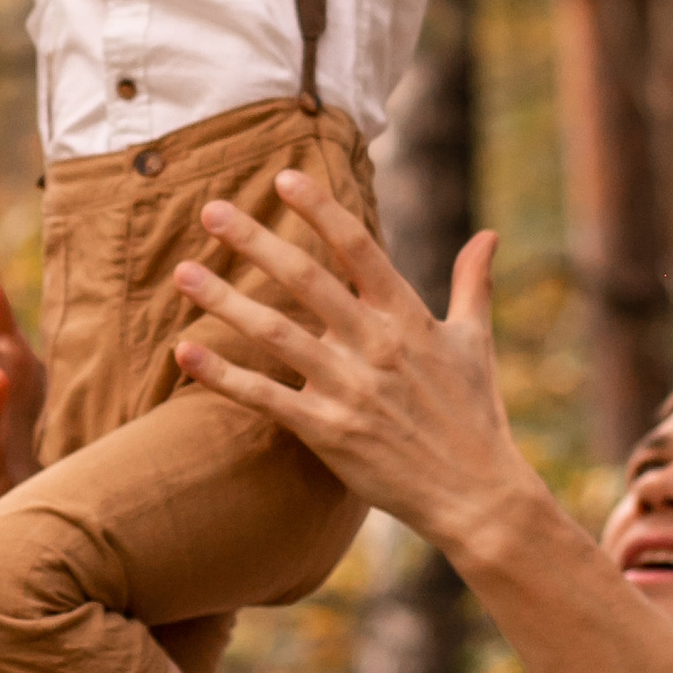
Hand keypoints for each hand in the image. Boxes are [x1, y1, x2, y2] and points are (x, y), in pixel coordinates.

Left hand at [171, 171, 543, 556]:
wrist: (475, 494)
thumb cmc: (474, 415)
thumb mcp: (477, 341)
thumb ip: (473, 282)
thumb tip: (489, 234)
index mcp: (408, 316)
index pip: (359, 248)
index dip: (320, 209)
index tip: (284, 178)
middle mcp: (375, 345)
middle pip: (305, 279)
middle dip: (255, 240)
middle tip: (211, 211)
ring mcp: (349, 388)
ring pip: (275, 333)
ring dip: (225, 300)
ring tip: (183, 272)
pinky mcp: (328, 431)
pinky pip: (264, 397)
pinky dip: (222, 375)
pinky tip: (185, 352)